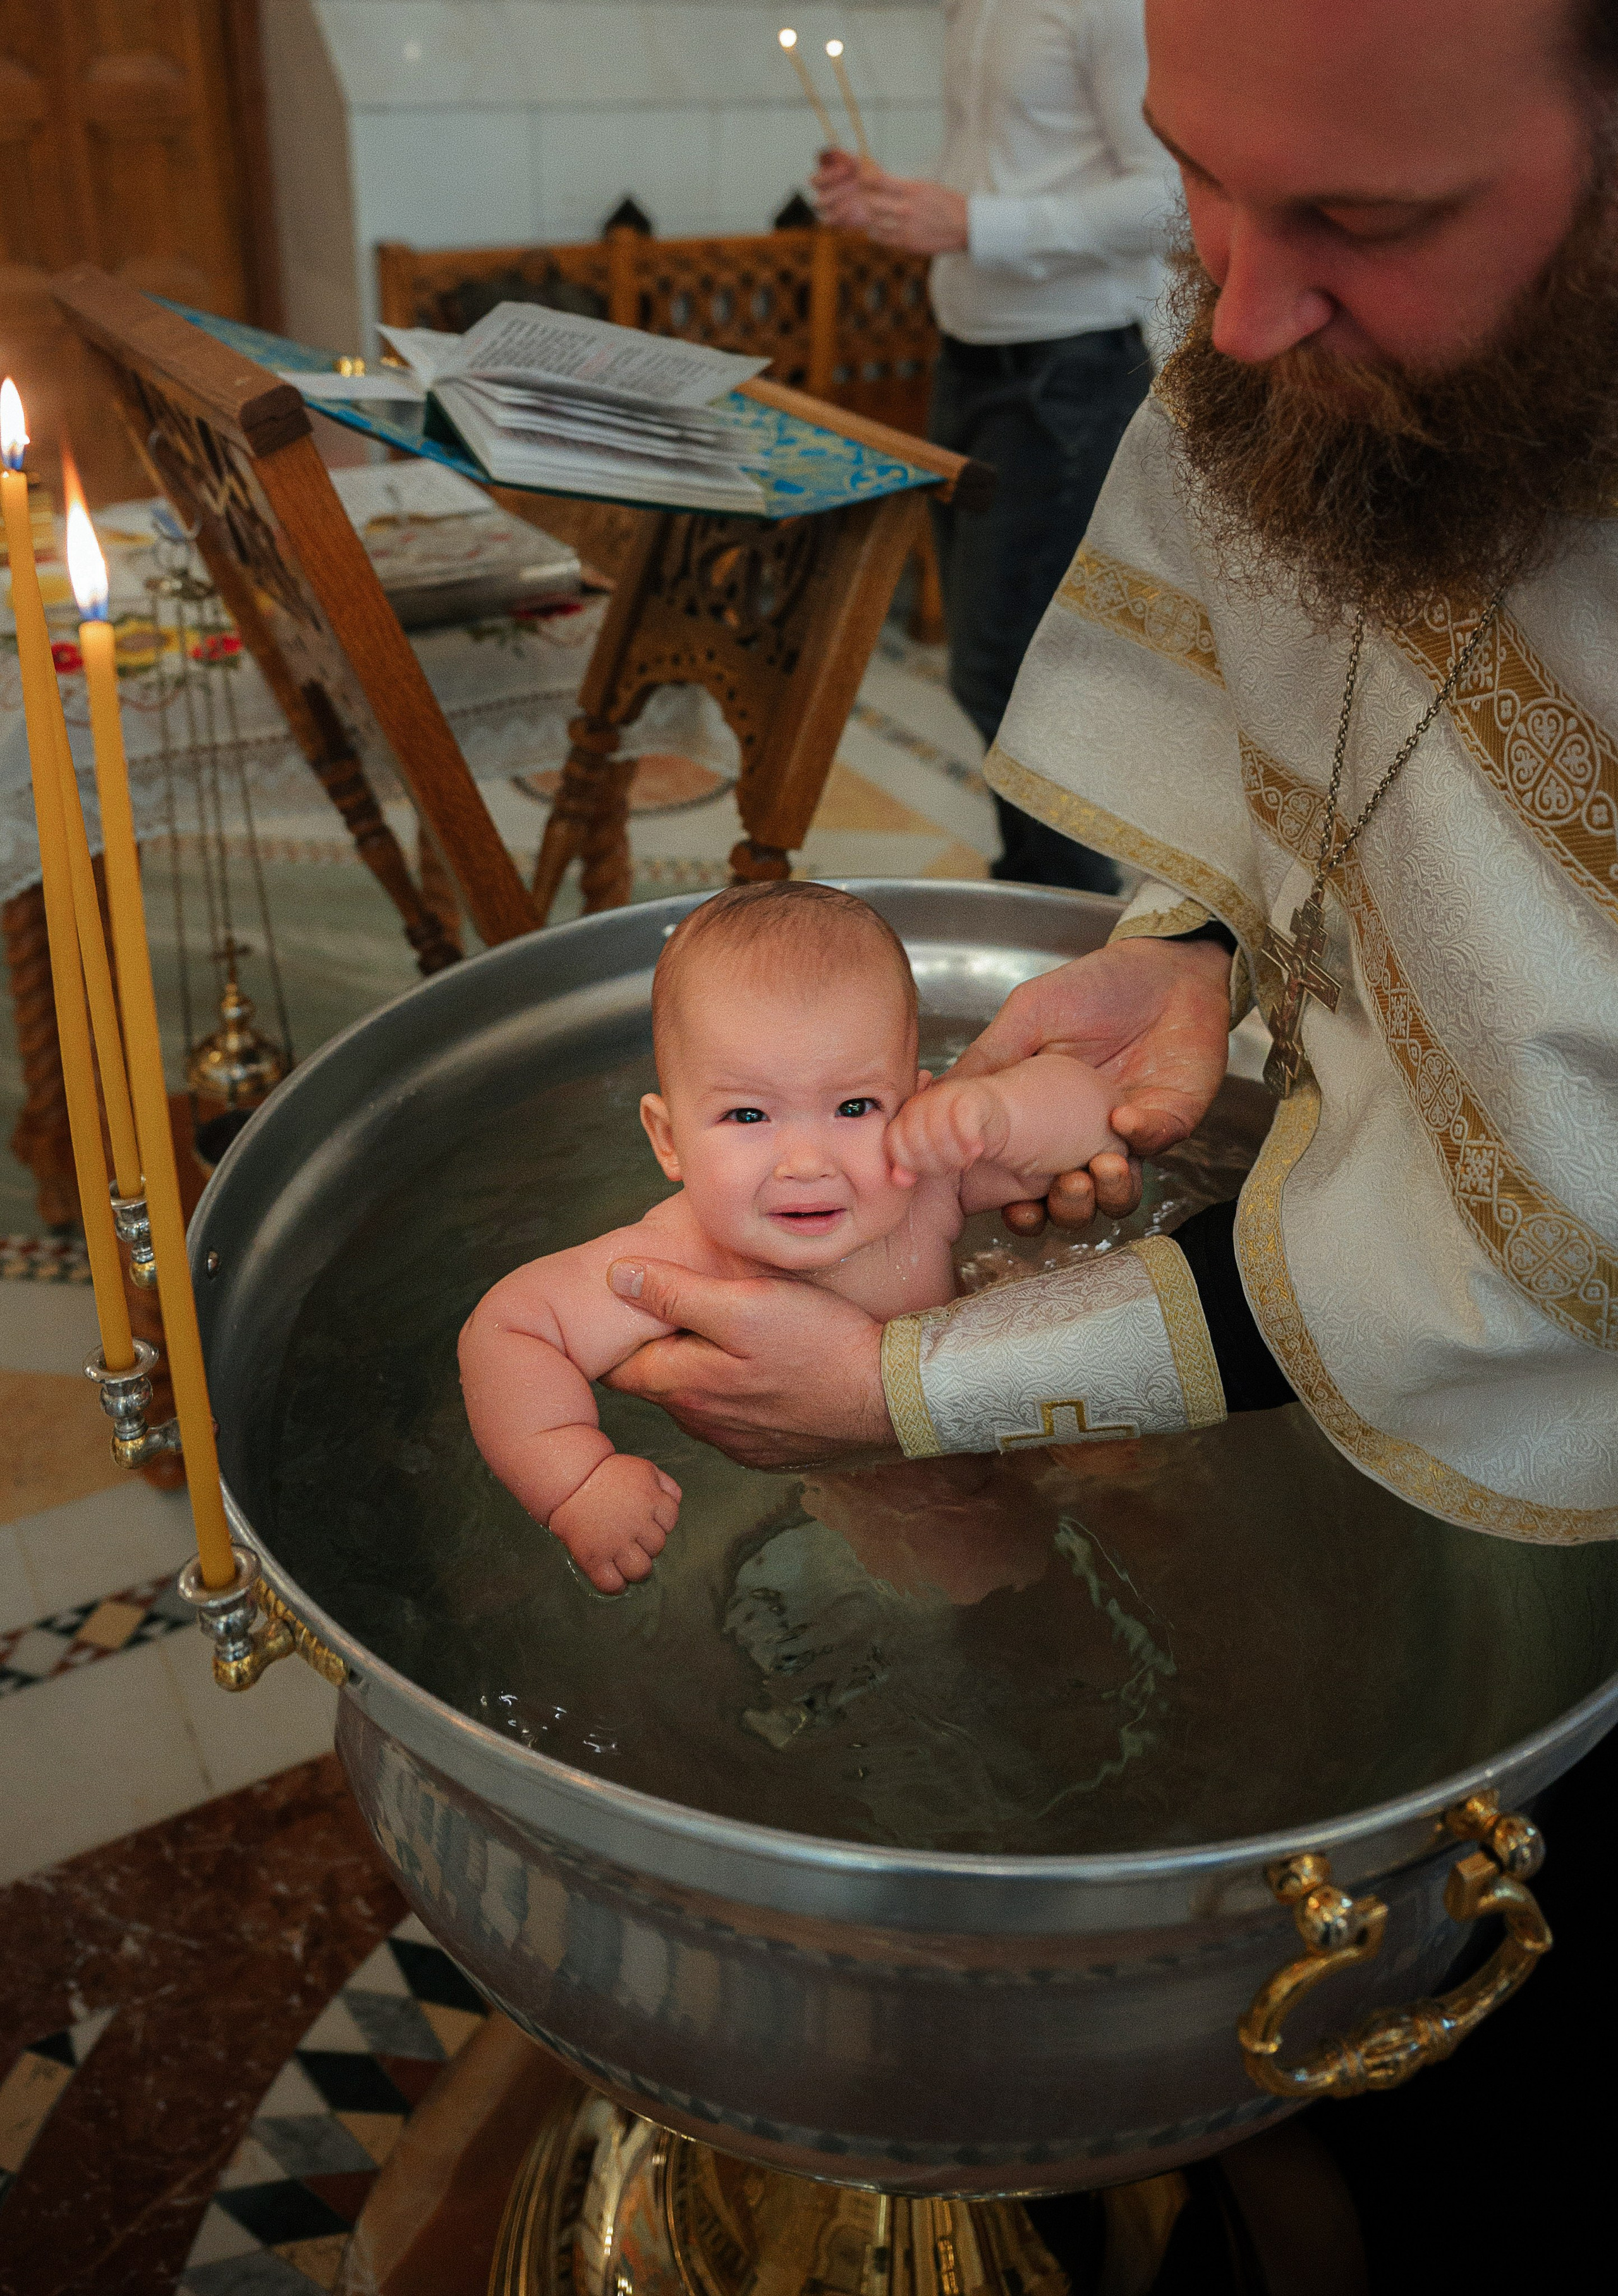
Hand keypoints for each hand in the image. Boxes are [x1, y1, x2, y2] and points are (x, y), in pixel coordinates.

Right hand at [549, 1452, 679, 1593]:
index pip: (671, 1521)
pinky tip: (615, 1578)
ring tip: (628, 1563)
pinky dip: (616, 1586)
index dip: (661, 1523)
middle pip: (657, 1547)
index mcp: (651, 1500)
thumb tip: (675, 1501)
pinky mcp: (594, 1558)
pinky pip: (611, 1584)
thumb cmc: (607, 1474)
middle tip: (634, 1540)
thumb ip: (664, 1484)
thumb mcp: (643, 1469)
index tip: (649, 1522)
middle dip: (648, 1545)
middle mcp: (637, 1524)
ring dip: (637, 1569)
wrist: (570, 1479)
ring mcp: (616, 1543)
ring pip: (641, 1570)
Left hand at [601, 1258, 895, 1469]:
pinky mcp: (769, 1451)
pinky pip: (735, 1419)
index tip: (628, 1307)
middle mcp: (702, 1425)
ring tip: (727, 1335)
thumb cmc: (821, 1343)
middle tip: (679, 1309)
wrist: (891, 1397)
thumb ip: (676, 1293)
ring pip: (697, 1402)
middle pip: (658, 1382)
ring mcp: (737, 1443)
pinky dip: (737, 1394)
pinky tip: (764, 1369)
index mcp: (684, 1387)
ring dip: (701, 1372)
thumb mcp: (745, 1303)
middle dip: (659, 1349)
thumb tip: (616, 1277)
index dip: (618, 1333)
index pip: (619, 1367)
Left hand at [811, 157, 967, 252]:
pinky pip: (882, 239)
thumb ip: (904, 187)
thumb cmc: (947, 205)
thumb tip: (883, 183)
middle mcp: (906, 208)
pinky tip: (877, 229)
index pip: (879, 181)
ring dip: (870, 219)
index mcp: (912, 189)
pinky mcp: (907, 243)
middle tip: (865, 200)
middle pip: (872, 203)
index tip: (862, 178)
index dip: (866, 179)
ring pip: (874, 223)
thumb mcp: (927, 188)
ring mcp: (905, 227)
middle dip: (866, 201)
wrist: (966, 226)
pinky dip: (876, 234)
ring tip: (872, 216)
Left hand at [886, 1072, 1007, 1182]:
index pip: (895, 1145)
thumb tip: (900, 1181)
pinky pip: (964, 1124)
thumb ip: (909, 1165)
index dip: (912, 1165)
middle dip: (936, 1166)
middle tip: (951, 1167)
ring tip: (965, 1160)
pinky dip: (970, 1142)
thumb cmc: (954, 1134)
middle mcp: (920, 1103)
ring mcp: (944, 1097)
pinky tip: (977, 1150)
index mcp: (904, 1116)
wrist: (988, 1110)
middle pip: (918, 1145)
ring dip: (955, 1158)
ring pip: (940, 1137)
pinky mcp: (970, 1099)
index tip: (929, 1169)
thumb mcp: (927, 1151)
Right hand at [953, 936, 1232, 1229]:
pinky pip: (1157, 1144)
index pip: (1022, 1181)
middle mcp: (1084, 1138)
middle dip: (1063, 1210)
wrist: (1166, 964)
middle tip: (1061, 1186)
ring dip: (1106, 1193)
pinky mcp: (1170, 1120)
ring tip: (1098, 1170)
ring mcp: (1129, 1136)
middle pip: (1070, 1203)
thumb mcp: (1028, 1015)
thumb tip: (933, 1100)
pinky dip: (1142, 1137)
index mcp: (1043, 1121)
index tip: (1002, 1205)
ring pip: (1118, 1195)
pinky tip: (1124, 1115)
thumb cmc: (1095, 986)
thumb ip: (988, 1058)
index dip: (1011, 1205)